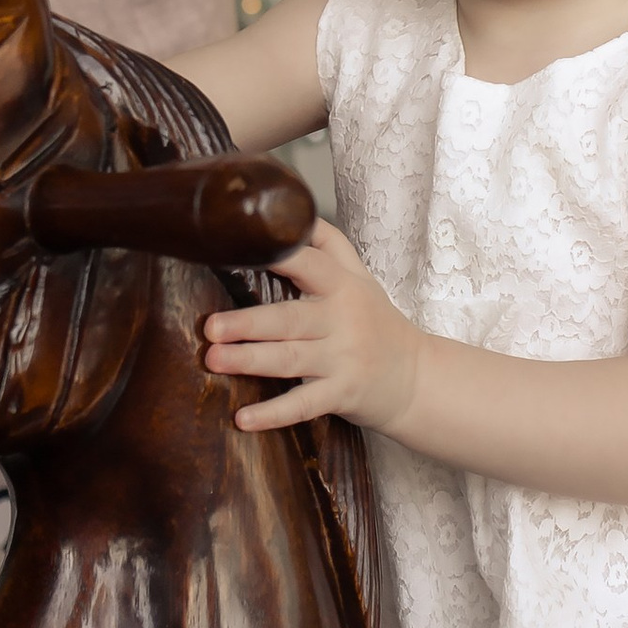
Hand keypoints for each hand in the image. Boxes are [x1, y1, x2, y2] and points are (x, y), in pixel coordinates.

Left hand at [202, 221, 422, 433]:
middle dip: (249, 324)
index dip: (276, 255)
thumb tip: (294, 207)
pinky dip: (274, 414)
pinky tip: (243, 419)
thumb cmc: (378, 323)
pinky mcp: (342, 395)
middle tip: (211, 327)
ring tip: (213, 360)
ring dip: (250, 361)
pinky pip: (304, 405)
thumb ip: (329, 244)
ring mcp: (343, 360)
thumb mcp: (361, 278)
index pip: (308, 263)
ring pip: (291, 360)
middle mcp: (343, 320)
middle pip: (290, 319)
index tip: (236, 249)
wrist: (417, 377)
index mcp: (342, 286)